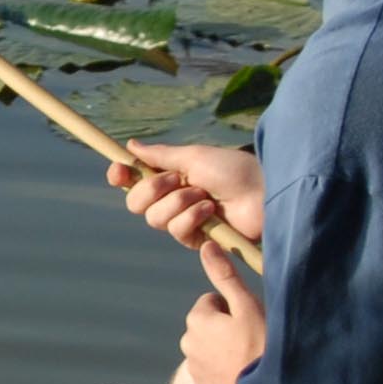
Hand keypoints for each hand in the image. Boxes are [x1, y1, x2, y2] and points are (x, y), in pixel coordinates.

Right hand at [110, 141, 263, 251]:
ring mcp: (183, 219)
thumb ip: (160, 155)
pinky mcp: (196, 238)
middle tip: (177, 179)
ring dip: (178, 203)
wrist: (263, 193)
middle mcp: (172, 198)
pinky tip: (211, 212)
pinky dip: (192, 217)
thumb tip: (131, 145)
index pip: (133, 180)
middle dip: (152, 189)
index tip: (120, 170)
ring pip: (154, 218)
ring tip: (205, 196)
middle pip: (136, 202)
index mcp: (170, 175)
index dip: (121, 176)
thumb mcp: (195, 156)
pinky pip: (176, 230)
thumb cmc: (234, 170)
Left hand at [179, 242, 268, 383]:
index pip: (213, 301)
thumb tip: (207, 245)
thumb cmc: (259, 347)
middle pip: (210, 324)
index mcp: (196, 319)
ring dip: (226, 348)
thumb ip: (225, 276)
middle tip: (251, 340)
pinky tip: (241, 374)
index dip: (234, 308)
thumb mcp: (247, 306)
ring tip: (247, 358)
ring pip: (212, 346)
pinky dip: (224, 369)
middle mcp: (187, 342)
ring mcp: (193, 367)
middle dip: (228, 328)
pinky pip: (213, 368)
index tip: (250, 321)